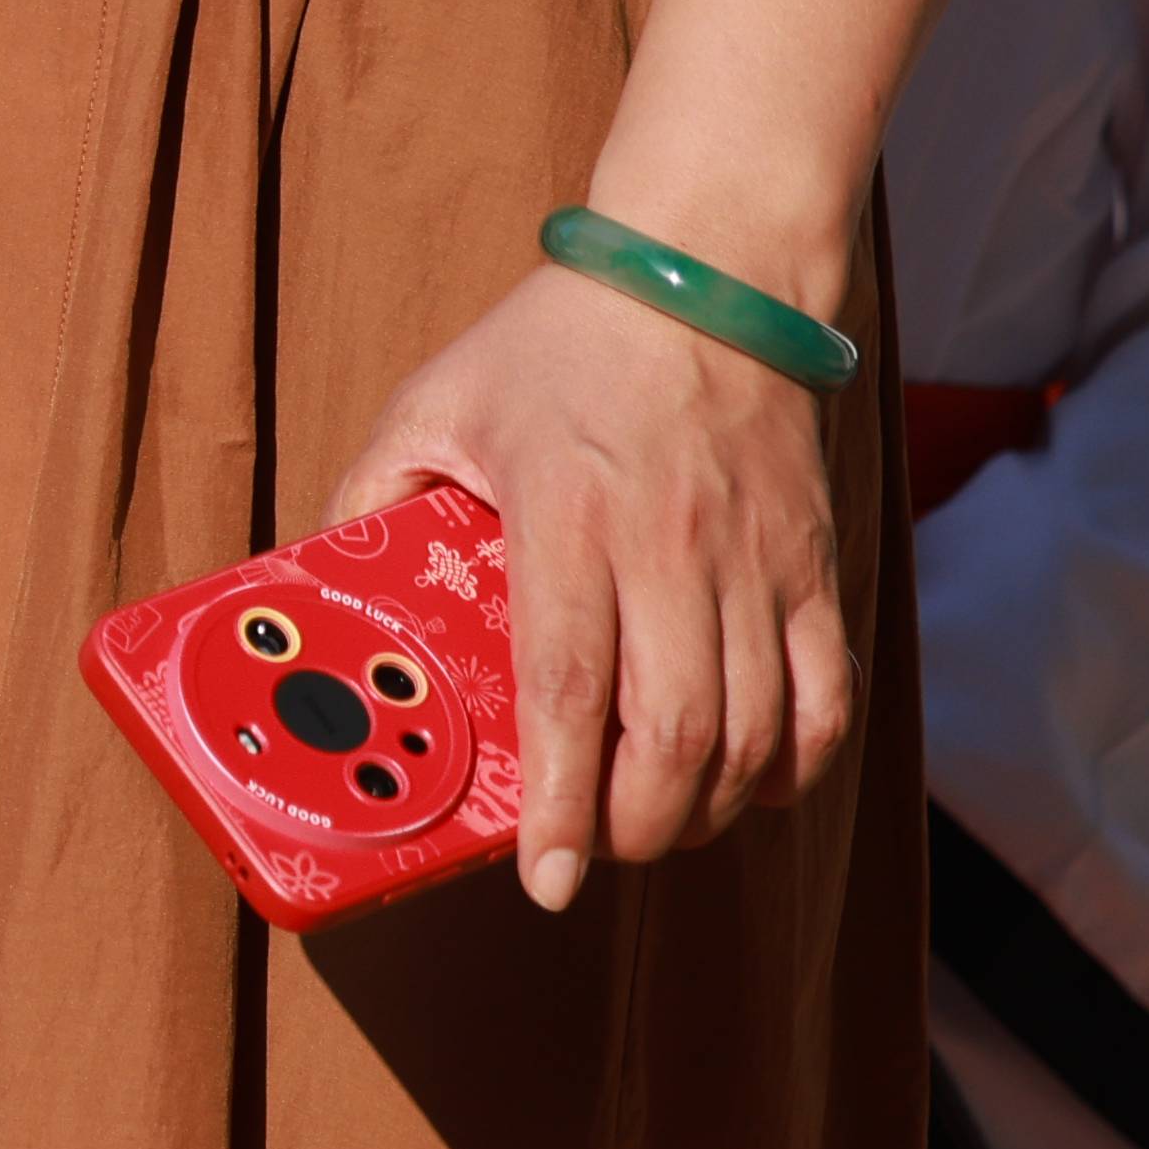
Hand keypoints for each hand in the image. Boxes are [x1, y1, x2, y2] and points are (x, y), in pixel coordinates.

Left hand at [326, 263, 858, 906]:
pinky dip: (794, 763)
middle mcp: (673, 547)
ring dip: (709, 809)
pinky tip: (750, 787)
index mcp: (567, 514)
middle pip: (678, 734)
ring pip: (759, 732)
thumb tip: (321, 585)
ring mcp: (756, 560)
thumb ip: (371, 496)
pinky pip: (827, 693)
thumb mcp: (430, 403)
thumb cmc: (555, 343)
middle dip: (637, 826)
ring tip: (656, 827)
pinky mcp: (813, 563)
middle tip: (597, 854)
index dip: (562, 797)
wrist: (708, 272)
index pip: (569, 686)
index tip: (549, 876)